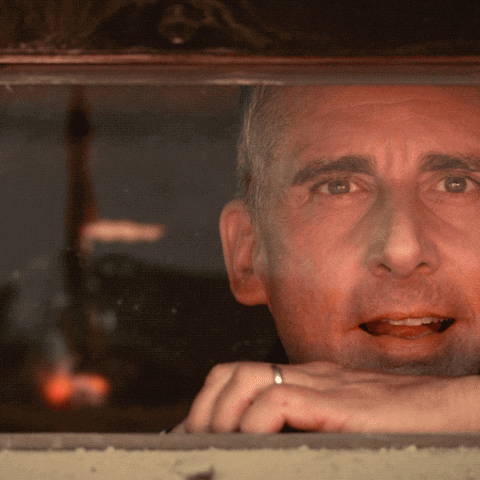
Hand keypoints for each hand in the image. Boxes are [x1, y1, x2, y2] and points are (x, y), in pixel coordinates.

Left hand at [172, 361, 479, 432]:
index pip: (239, 377)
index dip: (209, 406)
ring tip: (221, 447)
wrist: (448, 411)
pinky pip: (279, 400)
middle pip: (232, 373)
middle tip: (199, 444)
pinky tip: (257, 447)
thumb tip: (267, 449)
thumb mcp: (340, 426)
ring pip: (246, 380)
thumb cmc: (400, 425)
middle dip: (205, 409)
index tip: (193, 438)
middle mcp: (307, 376)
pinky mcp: (338, 401)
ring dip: (223, 415)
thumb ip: (303, 430)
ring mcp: (321, 384)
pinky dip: (255, 424)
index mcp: (305, 381)